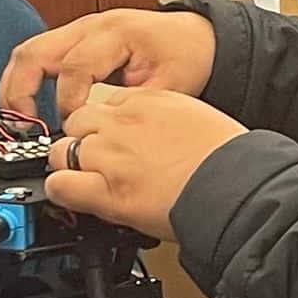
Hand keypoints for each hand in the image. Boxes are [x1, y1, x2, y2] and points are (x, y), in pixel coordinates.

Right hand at [0, 9, 217, 119]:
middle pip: (34, 52)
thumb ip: (133, 108)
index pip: (74, 67)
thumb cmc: (185, 55)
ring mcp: (78, 30)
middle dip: (21, 92)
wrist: (195, 37)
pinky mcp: (74, 40)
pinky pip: (38, 55)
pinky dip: (27, 81)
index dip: (68, 102)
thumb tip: (102, 132)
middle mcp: (90, 27)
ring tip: (19, 121)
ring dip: (16, 87)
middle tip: (23, 126)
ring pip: (28, 51)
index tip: (72, 128)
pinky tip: (29, 107)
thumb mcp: (169, 86)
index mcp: (115, 32)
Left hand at [45, 89, 247, 240]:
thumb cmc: (230, 159)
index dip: (104, 125)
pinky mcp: (108, 192)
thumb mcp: (198, 119)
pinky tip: (71, 197)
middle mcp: (124, 124)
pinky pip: (60, 185)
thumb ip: (166, 120)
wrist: (237, 186)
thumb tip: (156, 134)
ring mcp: (112, 157)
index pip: (105, 103)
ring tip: (86, 182)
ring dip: (69, 165)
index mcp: (148, 101)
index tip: (110, 139)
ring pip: (62, 151)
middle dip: (81, 141)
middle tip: (96, 162)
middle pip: (76, 122)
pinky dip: (60, 191)